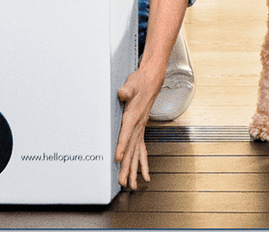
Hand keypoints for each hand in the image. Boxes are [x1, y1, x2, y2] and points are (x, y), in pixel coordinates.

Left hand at [115, 64, 163, 189]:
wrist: (150, 82)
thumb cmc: (139, 84)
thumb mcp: (131, 84)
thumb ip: (126, 90)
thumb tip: (122, 93)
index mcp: (133, 117)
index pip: (126, 135)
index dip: (122, 147)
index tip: (118, 159)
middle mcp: (138, 127)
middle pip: (132, 150)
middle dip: (127, 167)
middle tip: (123, 182)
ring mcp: (140, 130)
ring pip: (137, 154)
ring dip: (134, 170)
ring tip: (132, 185)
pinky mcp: (140, 131)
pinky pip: (142, 151)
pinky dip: (143, 164)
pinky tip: (145, 176)